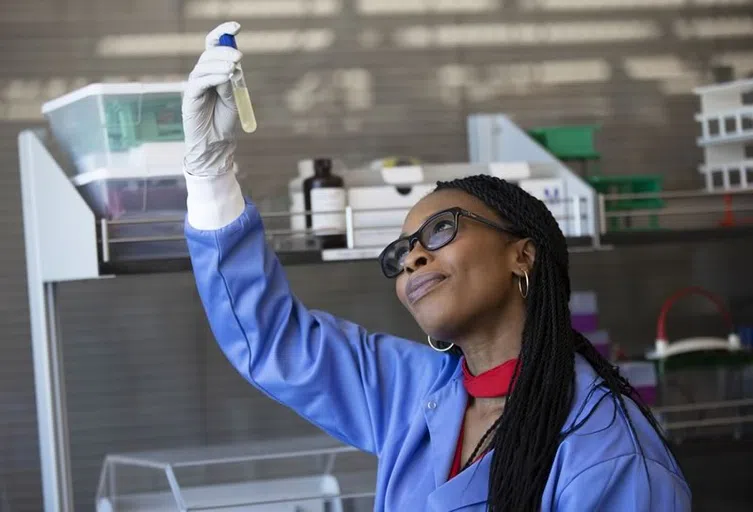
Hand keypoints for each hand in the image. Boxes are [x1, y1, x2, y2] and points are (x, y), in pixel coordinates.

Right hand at [182, 21, 242, 176]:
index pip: (214, 47)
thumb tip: (231, 68)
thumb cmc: (224, 121)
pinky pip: (200, 82)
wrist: (215, 143)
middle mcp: (201, 75)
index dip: (222, 33)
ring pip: (204, 67)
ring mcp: (194, 86)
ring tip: (234, 68)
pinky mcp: (190, 97)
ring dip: (220, 64)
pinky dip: (213, 77)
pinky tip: (225, 76)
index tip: (236, 26)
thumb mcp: (233, 98)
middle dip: (224, 52)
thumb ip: (231, 83)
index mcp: (212, 72)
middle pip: (209, 54)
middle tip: (239, 57)